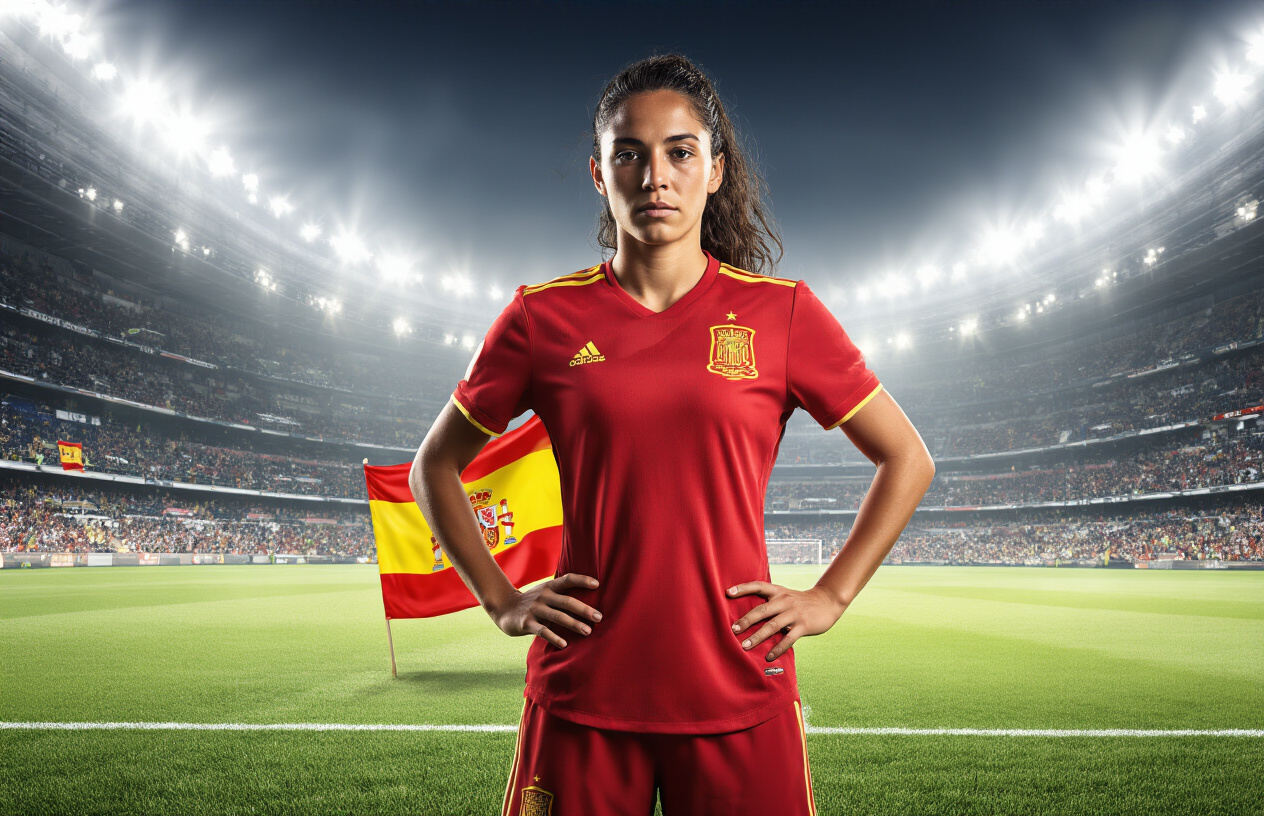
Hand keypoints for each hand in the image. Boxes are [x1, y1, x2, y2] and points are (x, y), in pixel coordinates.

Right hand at [488, 573, 601, 648]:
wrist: (505, 609)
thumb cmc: (533, 603)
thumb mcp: (545, 593)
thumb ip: (562, 595)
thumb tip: (589, 602)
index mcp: (550, 586)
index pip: (568, 579)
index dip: (582, 580)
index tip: (598, 584)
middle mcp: (543, 596)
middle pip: (566, 601)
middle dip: (584, 609)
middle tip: (599, 617)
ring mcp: (535, 609)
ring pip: (557, 616)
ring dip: (574, 624)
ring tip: (588, 631)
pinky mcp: (527, 623)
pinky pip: (543, 631)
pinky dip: (554, 637)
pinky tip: (565, 644)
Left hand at [728, 582, 846, 660]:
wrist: (827, 602)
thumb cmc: (800, 601)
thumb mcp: (785, 595)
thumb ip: (770, 602)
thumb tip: (747, 615)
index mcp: (778, 591)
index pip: (758, 586)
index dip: (743, 588)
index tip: (728, 593)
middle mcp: (785, 600)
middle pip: (762, 610)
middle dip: (746, 620)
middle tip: (733, 630)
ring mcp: (794, 613)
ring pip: (773, 626)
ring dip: (757, 637)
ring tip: (745, 646)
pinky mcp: (804, 625)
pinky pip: (788, 639)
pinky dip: (778, 648)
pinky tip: (769, 657)